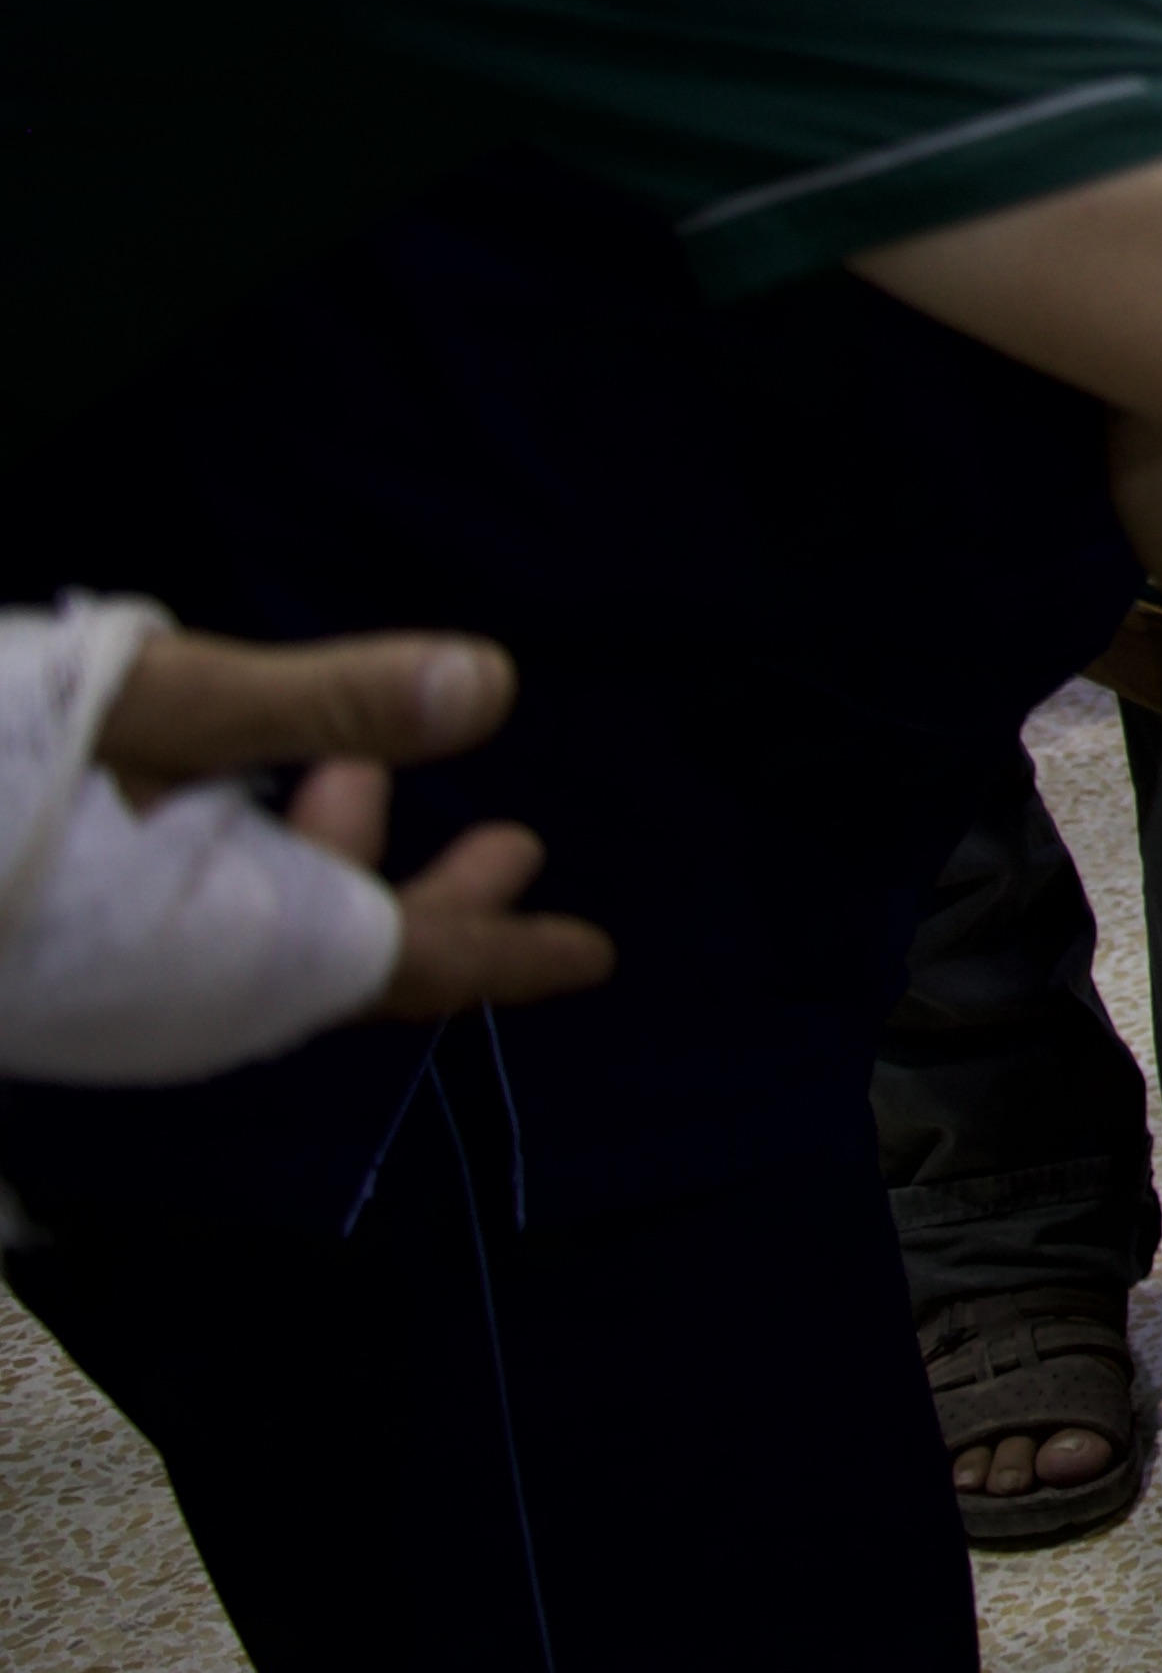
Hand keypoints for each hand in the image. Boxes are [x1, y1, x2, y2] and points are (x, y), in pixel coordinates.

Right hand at [96, 631, 613, 1023]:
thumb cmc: (5, 752)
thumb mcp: (172, 705)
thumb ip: (328, 705)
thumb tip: (490, 687)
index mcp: (220, 951)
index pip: (395, 966)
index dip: (499, 956)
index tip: (592, 957)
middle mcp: (172, 985)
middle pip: (342, 963)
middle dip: (436, 904)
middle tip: (515, 846)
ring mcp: (120, 971)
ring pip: (271, 939)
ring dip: (342, 865)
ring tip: (362, 778)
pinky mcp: (82, 940)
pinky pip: (204, 924)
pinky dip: (263, 863)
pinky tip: (262, 793)